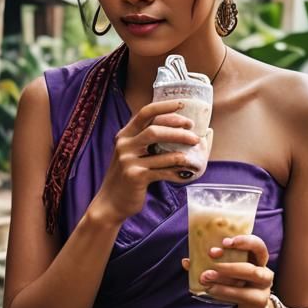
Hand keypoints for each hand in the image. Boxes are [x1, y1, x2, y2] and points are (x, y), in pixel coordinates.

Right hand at [92, 100, 202, 223]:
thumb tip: (177, 132)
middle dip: (177, 128)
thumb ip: (146, 143)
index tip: (182, 104)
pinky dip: (178, 169)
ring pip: (161, 150)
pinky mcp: (136, 177)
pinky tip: (188, 170)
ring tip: (196, 149)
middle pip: (155, 129)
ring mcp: (129, 161)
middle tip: (193, 132)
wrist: (110, 203)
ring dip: (182, 148)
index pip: (145, 113)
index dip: (164, 106)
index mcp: (125, 135)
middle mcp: (125, 145)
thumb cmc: (127, 178)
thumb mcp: (131, 155)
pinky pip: (163, 170)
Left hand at [181, 233, 274, 307]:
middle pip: (250, 267)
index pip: (257, 246)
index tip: (225, 242)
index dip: (244, 242)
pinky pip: (241, 295)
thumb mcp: (230, 271)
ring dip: (223, 278)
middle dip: (228, 264)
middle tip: (210, 259)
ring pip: (246, 281)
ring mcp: (263, 288)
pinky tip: (211, 289)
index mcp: (257, 259)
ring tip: (205, 277)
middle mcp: (264, 272)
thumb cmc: (239, 284)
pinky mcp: (258, 301)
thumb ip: (213, 264)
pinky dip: (224, 291)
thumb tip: (187, 261)